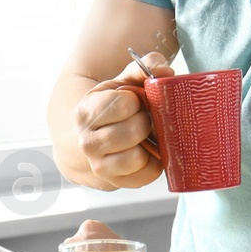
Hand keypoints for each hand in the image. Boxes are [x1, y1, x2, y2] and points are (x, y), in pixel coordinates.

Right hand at [73, 52, 173, 188]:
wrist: (98, 135)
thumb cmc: (117, 105)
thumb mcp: (124, 81)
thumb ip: (143, 68)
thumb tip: (164, 71)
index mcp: (86, 112)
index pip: (123, 104)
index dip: (135, 100)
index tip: (133, 100)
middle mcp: (87, 142)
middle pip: (133, 131)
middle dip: (145, 122)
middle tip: (144, 118)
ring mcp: (99, 165)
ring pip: (136, 157)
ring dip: (149, 144)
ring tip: (144, 136)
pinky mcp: (117, 182)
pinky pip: (147, 174)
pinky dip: (154, 162)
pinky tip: (148, 151)